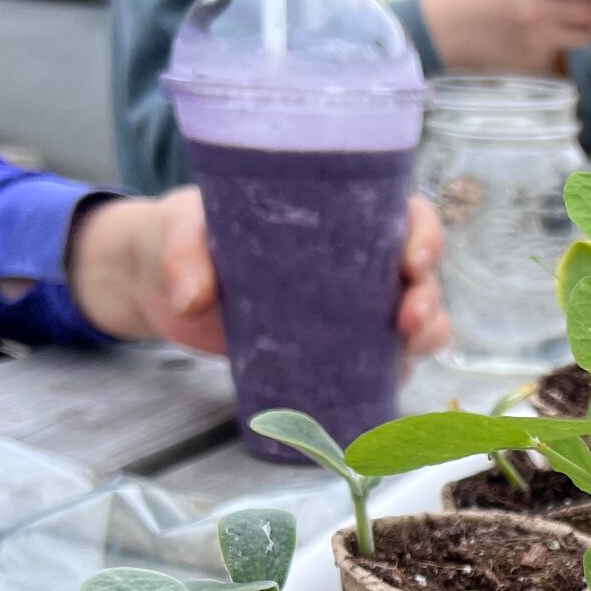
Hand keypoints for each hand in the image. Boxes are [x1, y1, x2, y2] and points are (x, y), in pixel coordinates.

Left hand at [70, 190, 449, 365]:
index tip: (412, 259)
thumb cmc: (184, 237)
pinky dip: (398, 368)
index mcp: (335, 212)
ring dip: (425, 333)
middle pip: (418, 271)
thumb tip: (192, 299)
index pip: (400, 214)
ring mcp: (349, 305)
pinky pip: (383, 358)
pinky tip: (394, 378)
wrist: (163, 285)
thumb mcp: (180, 230)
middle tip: (406, 318)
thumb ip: (183, 256)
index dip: (422, 234)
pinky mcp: (335, 348)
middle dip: (428, 295)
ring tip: (406, 348)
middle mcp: (354, 258)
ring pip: (413, 316)